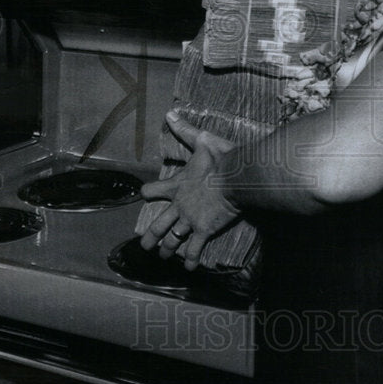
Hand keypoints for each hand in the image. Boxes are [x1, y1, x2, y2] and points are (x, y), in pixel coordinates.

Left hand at [138, 111, 240, 269]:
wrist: (238, 177)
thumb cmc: (222, 158)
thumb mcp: (202, 140)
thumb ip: (186, 130)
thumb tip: (170, 114)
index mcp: (177, 185)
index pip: (153, 190)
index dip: (148, 192)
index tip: (144, 194)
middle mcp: (179, 205)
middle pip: (158, 225)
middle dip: (150, 236)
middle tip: (144, 245)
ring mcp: (190, 220)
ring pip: (173, 240)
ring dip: (167, 250)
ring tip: (163, 257)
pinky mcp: (204, 230)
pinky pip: (195, 249)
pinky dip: (192, 260)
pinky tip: (190, 269)